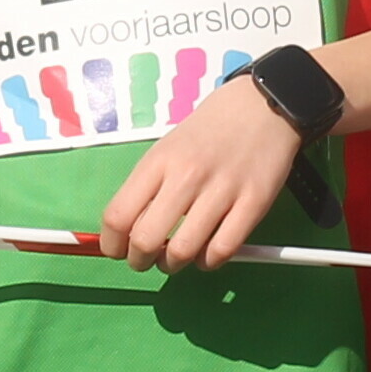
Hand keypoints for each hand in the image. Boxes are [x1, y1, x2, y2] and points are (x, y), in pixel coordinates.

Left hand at [99, 59, 303, 269]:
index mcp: (158, 161)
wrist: (259, 106)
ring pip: (183, 251)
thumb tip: (126, 234)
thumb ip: (147, 188)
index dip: (111, 243)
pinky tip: (206, 254)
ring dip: (173, 265)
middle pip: (146, 239)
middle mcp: (186, 176)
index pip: (118, 214)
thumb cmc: (208, 130)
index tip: (118, 250)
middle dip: (139, 260)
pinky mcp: (253, 203)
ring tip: (174, 258)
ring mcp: (221, 191)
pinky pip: (222, 250)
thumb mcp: (167, 149)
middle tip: (145, 259)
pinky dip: (209, 262)